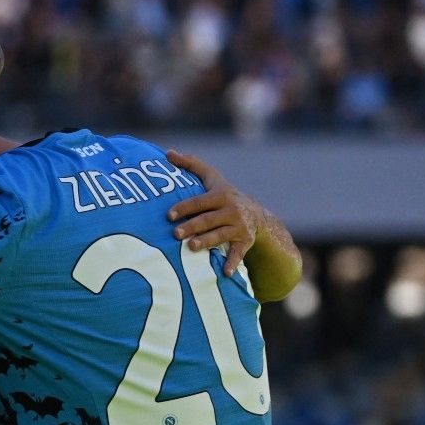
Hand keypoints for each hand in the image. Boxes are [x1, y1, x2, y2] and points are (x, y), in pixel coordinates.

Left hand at [167, 149, 260, 276]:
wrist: (256, 215)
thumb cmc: (223, 195)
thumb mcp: (211, 177)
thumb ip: (190, 164)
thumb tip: (168, 152)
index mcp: (220, 195)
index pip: (199, 201)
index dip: (184, 207)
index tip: (168, 215)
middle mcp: (231, 210)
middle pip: (208, 219)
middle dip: (192, 226)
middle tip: (174, 233)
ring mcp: (239, 227)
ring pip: (221, 235)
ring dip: (207, 242)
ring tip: (191, 247)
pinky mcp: (245, 242)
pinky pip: (239, 253)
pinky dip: (232, 262)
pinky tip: (223, 272)